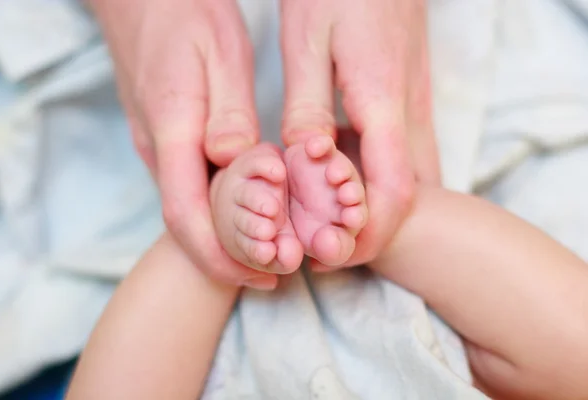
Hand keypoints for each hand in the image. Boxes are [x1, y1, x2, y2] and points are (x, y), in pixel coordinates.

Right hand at [89, 0, 277, 289]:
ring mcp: (155, 145)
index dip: (219, 256)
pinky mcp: (162, 138)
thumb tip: (232, 162)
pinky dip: (217, 209)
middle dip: (227, 256)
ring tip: (271, 245)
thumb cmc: (183, 13)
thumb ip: (227, 112)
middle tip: (276, 270)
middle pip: (186, 222)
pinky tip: (248, 207)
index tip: (259, 275)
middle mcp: (157, 147)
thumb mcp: (219, 51)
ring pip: (187, 205)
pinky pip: (187, 184)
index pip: (185, 214)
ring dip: (224, 236)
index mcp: (173, 128)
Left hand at [280, 0, 440, 267]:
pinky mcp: (414, 98)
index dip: (368, 234)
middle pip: (410, 196)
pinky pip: (410, 156)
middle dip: (373, 232)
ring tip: (332, 221)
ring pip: (415, 178)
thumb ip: (307, 105)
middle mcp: (411, 112)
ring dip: (379, 210)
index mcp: (382, 102)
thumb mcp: (307, 41)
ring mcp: (419, 105)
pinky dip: (384, 183)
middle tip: (327, 245)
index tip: (329, 252)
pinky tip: (349, 182)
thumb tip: (305, 161)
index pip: (395, 193)